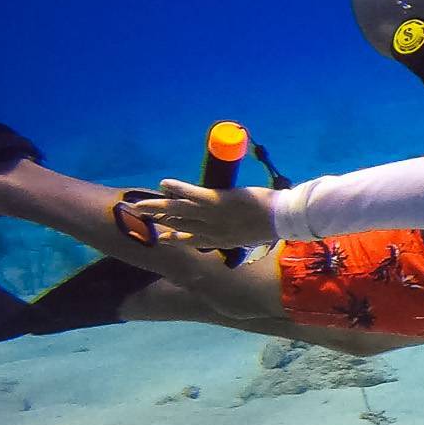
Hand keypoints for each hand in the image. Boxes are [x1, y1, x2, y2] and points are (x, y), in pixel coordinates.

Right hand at [125, 180, 275, 247]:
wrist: (283, 219)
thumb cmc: (273, 225)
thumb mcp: (254, 237)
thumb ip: (242, 235)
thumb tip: (242, 232)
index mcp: (222, 241)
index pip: (192, 240)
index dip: (176, 238)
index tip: (162, 236)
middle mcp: (212, 231)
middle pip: (179, 225)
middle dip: (159, 221)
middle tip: (141, 217)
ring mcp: (213, 216)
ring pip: (179, 211)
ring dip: (158, 207)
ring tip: (140, 205)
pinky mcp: (217, 200)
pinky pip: (192, 194)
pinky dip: (177, 188)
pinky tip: (163, 183)